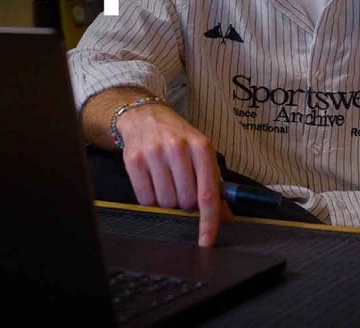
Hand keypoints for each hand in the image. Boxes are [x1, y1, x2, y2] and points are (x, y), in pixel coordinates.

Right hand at [84, 90, 224, 246]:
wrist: (146, 117)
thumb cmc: (179, 138)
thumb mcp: (201, 153)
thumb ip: (214, 185)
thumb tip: (225, 218)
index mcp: (202, 147)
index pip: (207, 193)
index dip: (208, 221)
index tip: (206, 240)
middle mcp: (178, 148)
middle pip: (185, 201)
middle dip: (186, 204)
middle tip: (182, 188)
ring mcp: (154, 153)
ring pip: (165, 202)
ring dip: (168, 202)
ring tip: (168, 183)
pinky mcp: (134, 160)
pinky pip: (144, 198)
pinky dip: (150, 199)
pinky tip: (153, 183)